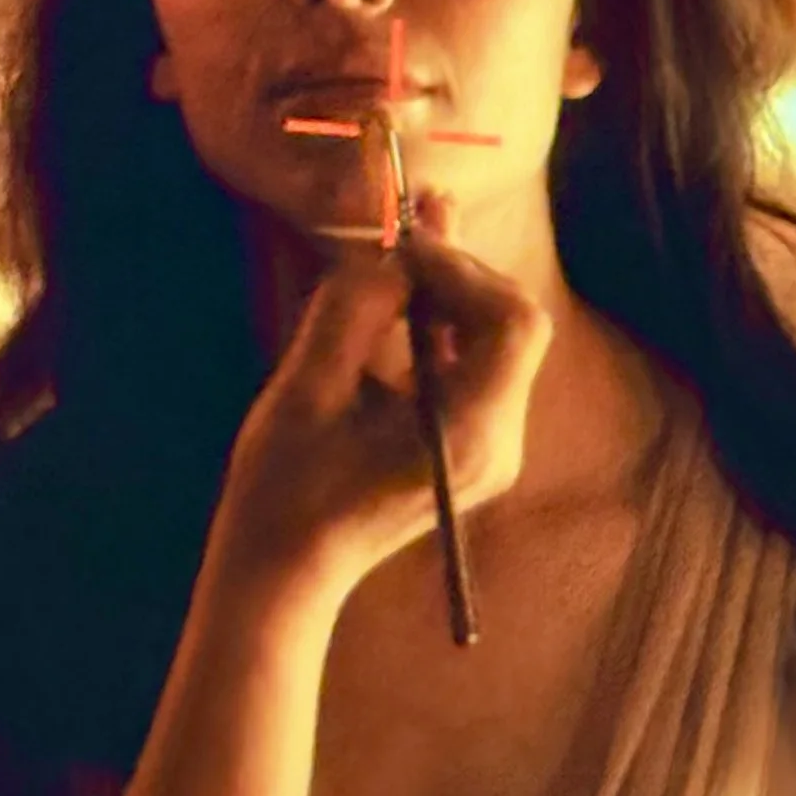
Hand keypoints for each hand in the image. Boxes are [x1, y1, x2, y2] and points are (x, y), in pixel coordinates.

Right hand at [209, 195, 551, 616]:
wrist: (283, 571)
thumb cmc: (285, 488)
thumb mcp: (310, 385)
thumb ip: (356, 306)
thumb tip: (394, 243)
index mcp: (470, 433)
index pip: (510, 321)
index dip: (462, 268)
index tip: (401, 247)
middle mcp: (498, 442)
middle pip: (511, 325)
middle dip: (458, 272)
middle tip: (406, 224)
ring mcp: (489, 448)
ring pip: (494, 341)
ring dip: (448, 291)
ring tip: (403, 240)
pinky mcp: (469, 447)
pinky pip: (471, 367)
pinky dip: (440, 325)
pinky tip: (400, 294)